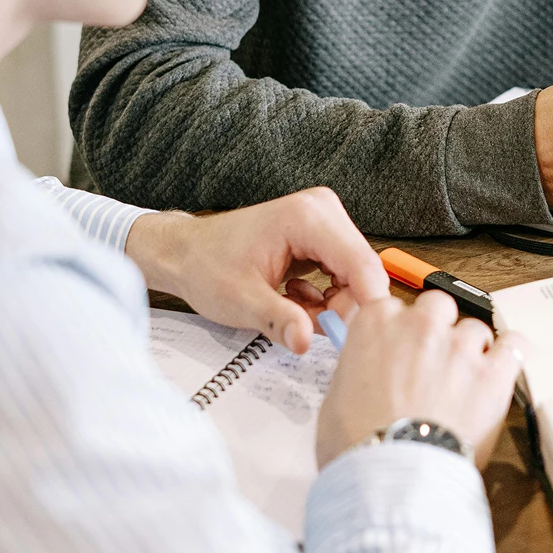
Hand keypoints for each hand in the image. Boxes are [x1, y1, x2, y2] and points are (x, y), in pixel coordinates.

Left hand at [125, 188, 389, 352]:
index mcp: (307, 217)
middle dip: (342, 308)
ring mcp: (324, 221)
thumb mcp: (240, 300)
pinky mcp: (323, 235)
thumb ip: (279, 320)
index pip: (360, 263)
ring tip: (291, 309)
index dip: (365, 304)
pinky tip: (293, 297)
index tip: (356, 338)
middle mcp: (322, 211)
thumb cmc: (207, 265)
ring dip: (331, 305)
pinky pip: (342, 274)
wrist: (187, 252)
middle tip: (307, 327)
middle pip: (362, 271)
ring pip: (354, 276)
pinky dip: (323, 297)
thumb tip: (305, 341)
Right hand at [316, 290, 521, 470]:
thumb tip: (367, 373)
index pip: (393, 305)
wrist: (393, 477)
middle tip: (432, 365)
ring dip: (471, 351)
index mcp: (376, 323)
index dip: (399, 329)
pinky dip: (510, 356)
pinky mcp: (493, 372)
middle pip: (438, 306)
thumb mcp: (336, 396)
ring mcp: (460, 346)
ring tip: (464, 385)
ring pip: (475, 329)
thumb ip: (358, 367)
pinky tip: (500, 371)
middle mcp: (420, 324)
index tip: (401, 347)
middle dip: (438, 330)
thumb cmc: (358, 444)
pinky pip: (515, 345)